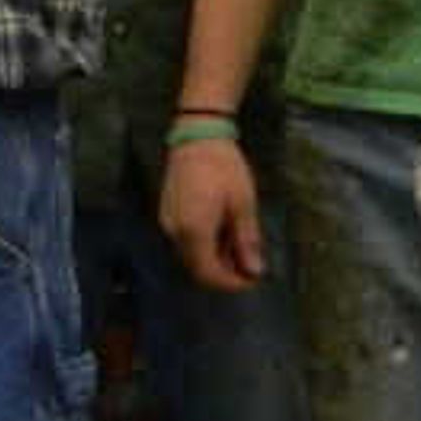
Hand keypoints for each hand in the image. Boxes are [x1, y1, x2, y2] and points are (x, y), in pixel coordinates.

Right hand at [158, 137, 266, 290]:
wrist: (196, 137)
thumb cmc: (224, 168)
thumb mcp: (243, 205)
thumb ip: (246, 241)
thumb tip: (254, 271)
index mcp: (194, 232)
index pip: (209, 273)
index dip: (230, 283)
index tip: (252, 280)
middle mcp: (174, 232)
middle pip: (196, 268)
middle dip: (223, 273)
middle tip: (249, 267)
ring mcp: (167, 223)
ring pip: (190, 255)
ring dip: (213, 259)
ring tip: (238, 248)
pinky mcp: (166, 213)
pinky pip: (184, 241)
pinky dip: (203, 246)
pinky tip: (221, 233)